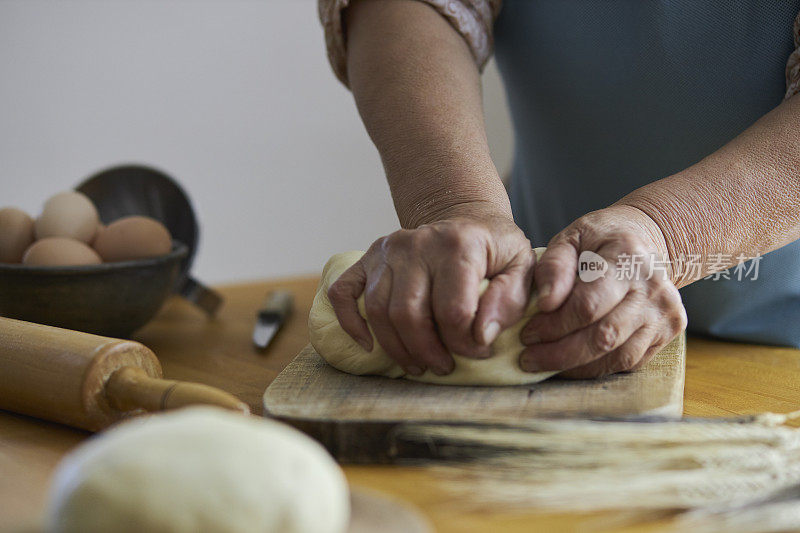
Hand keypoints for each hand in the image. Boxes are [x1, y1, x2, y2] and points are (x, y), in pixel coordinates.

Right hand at [328, 204, 534, 376]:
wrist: (465, 217)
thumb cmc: (495, 248)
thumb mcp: (521, 267)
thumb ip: (509, 301)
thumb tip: (481, 336)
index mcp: (457, 245)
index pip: (452, 310)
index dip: (464, 343)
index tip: (478, 352)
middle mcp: (416, 243)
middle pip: (408, 313)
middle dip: (426, 351)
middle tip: (443, 367)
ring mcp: (387, 250)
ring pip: (377, 310)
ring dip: (396, 348)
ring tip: (417, 364)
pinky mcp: (368, 258)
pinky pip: (343, 292)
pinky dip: (350, 322)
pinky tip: (368, 345)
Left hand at [519, 205, 686, 377]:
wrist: (645, 241)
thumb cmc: (600, 240)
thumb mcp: (571, 238)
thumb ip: (554, 265)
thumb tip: (546, 302)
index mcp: (627, 258)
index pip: (588, 304)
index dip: (554, 324)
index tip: (527, 332)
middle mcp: (653, 288)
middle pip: (603, 336)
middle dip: (560, 352)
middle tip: (529, 356)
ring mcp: (664, 312)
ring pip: (618, 355)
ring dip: (576, 366)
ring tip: (545, 363)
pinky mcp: (669, 331)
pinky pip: (630, 361)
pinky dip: (597, 368)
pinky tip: (572, 363)